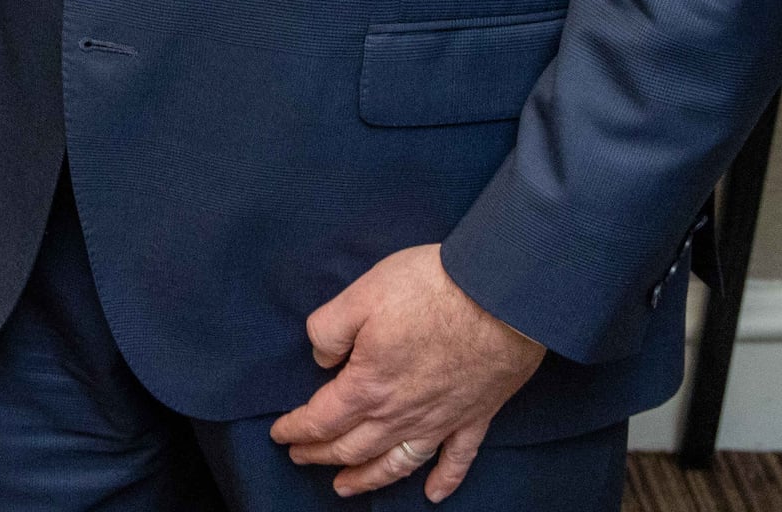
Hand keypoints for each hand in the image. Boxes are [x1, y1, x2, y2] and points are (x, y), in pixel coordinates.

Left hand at [269, 244, 545, 500]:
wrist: (501, 296)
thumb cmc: (430, 290)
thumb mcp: (360, 295)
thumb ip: (328, 329)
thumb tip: (321, 357)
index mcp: (367, 387)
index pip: (321, 419)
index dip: (296, 429)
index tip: (280, 434)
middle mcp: (400, 414)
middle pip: (352, 447)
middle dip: (320, 454)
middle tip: (301, 457)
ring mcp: (440, 420)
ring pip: (396, 463)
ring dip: (367, 479)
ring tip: (344, 487)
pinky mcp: (475, 416)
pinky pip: (457, 460)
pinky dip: (444, 480)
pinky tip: (433, 494)